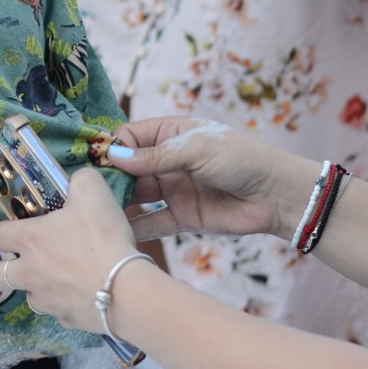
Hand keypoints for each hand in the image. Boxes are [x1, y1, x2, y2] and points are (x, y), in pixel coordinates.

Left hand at [0, 169, 136, 332]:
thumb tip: (76, 182)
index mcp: (30, 239)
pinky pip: (59, 312)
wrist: (127, 291)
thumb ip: (79, 181)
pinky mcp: (67, 321)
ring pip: (28, 296)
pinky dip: (66, 305)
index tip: (16, 229)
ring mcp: (47, 300)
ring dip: (35, 288)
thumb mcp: (93, 191)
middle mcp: (29, 272)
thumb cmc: (103, 237)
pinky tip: (83, 296)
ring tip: (54, 280)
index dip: (4, 231)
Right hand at [113, 117, 297, 241]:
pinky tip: (116, 235)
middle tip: (89, 192)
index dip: (112, 148)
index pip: (129, 137)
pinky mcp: (182, 216)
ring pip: (137, 195)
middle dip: (110, 177)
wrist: (277, 196)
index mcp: (170, 133)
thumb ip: (155, 156)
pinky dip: (136, 228)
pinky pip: (153, 222)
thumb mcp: (196, 149)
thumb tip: (113, 156)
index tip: (96, 164)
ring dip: (119, 203)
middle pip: (128, 167)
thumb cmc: (240, 158)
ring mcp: (174, 189)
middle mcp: (167, 160)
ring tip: (97, 214)